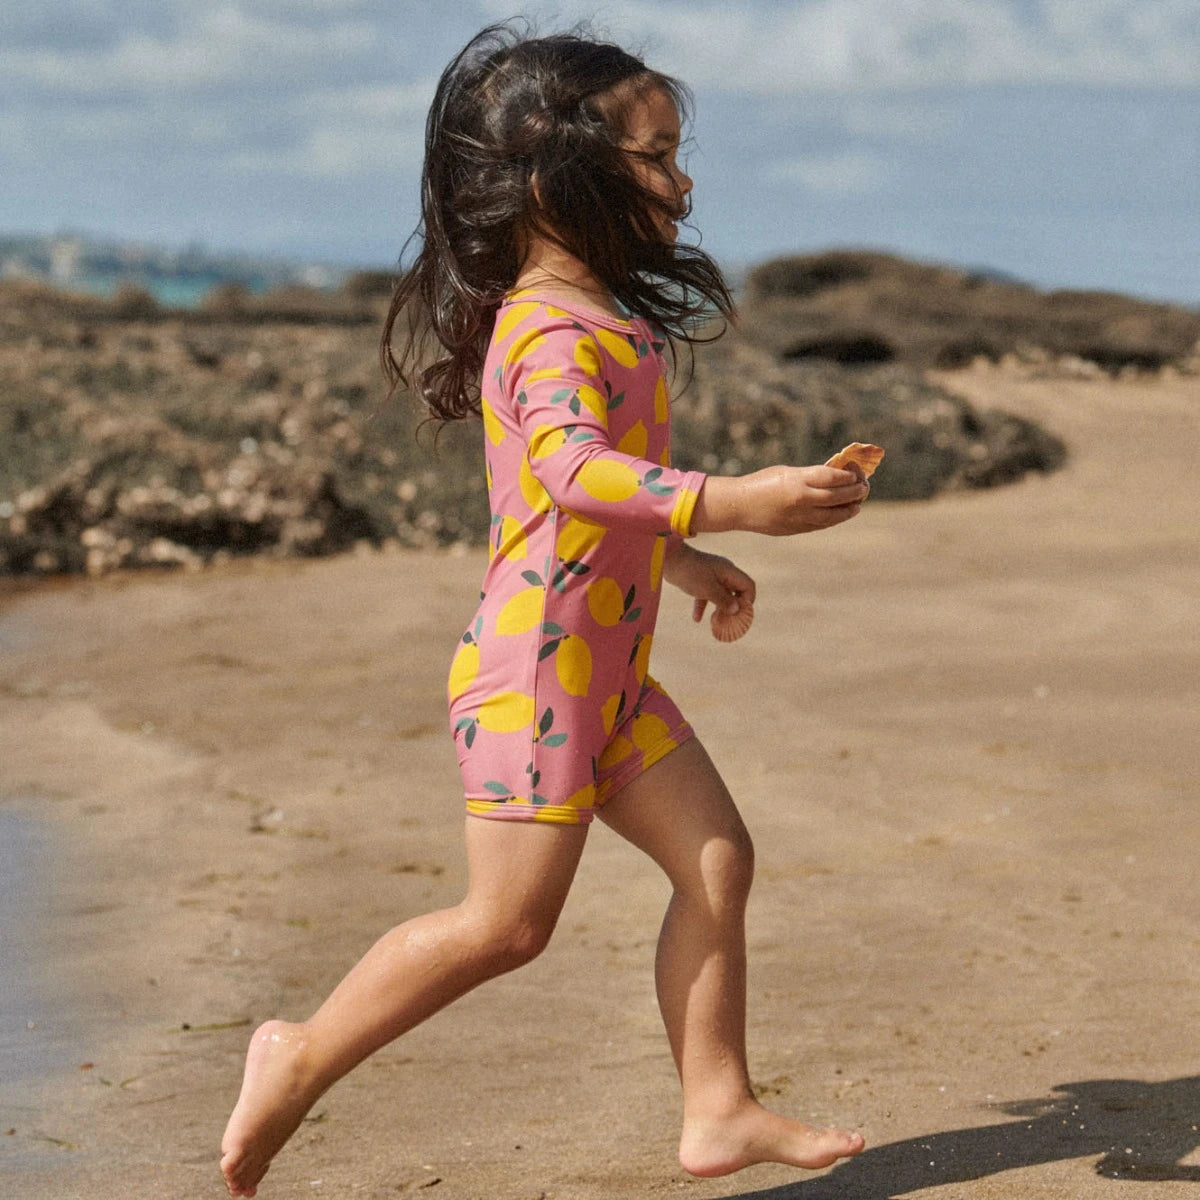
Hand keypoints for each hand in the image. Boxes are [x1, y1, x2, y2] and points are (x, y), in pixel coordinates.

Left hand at [662, 544, 755, 623]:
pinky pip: (706, 595)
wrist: (669, 560)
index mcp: (729, 571)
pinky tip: (696, 619)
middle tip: (729, 622)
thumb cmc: (690, 573)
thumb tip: (736, 610)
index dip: (748, 601)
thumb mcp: (708, 589)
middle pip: (736, 592)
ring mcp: (712, 576)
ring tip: (716, 622)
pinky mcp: (700, 580)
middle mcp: (724, 573)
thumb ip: (723, 600)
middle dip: (733, 608)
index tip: (740, 614)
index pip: (748, 586)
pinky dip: (703, 606)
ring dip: (719, 609)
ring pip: (721, 595)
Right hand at [692, 464, 867, 535]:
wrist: (738, 506)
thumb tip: (835, 479)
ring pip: (833, 515)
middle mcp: (800, 500)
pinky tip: (839, 514)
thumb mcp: (786, 473)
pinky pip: (821, 525)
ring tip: (857, 504)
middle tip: (863, 488)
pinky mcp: (795, 529)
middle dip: (855, 492)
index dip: (848, 476)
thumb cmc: (761, 483)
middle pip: (837, 497)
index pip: (832, 477)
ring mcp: (798, 517)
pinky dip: (834, 519)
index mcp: (796, 481)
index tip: (854, 473)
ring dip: (848, 509)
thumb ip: (809, 476)